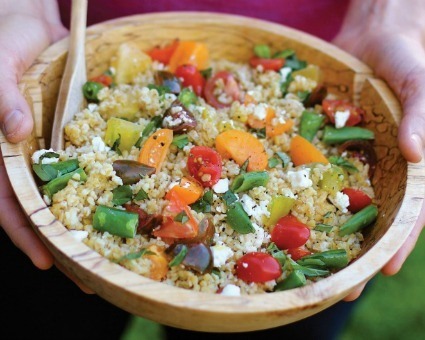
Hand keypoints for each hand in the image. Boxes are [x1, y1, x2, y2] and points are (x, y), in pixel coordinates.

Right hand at [0, 0, 92, 292]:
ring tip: (112, 248)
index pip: (9, 202)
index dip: (26, 234)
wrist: (23, 18)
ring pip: (68, 191)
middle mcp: (26, 155)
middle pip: (43, 207)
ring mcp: (50, 146)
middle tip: (91, 274)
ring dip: (87, 220)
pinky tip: (125, 198)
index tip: (50, 261)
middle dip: (65, 240)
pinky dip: (102, 181)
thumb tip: (15, 131)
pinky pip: (88, 161)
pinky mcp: (71, 132)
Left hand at [333, 0, 424, 300]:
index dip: (398, 242)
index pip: (410, 210)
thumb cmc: (410, 58)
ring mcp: (353, 157)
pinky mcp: (329, 142)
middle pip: (373, 217)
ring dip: (329, 233)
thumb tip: (421, 153)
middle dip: (359, 252)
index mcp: (409, 162)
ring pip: (342, 200)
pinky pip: (316, 168)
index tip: (382, 270)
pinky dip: (305, 189)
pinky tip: (286, 211)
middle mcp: (381, 166)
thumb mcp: (422, 82)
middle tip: (341, 288)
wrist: (377, 35)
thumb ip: (424, 113)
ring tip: (309, 265)